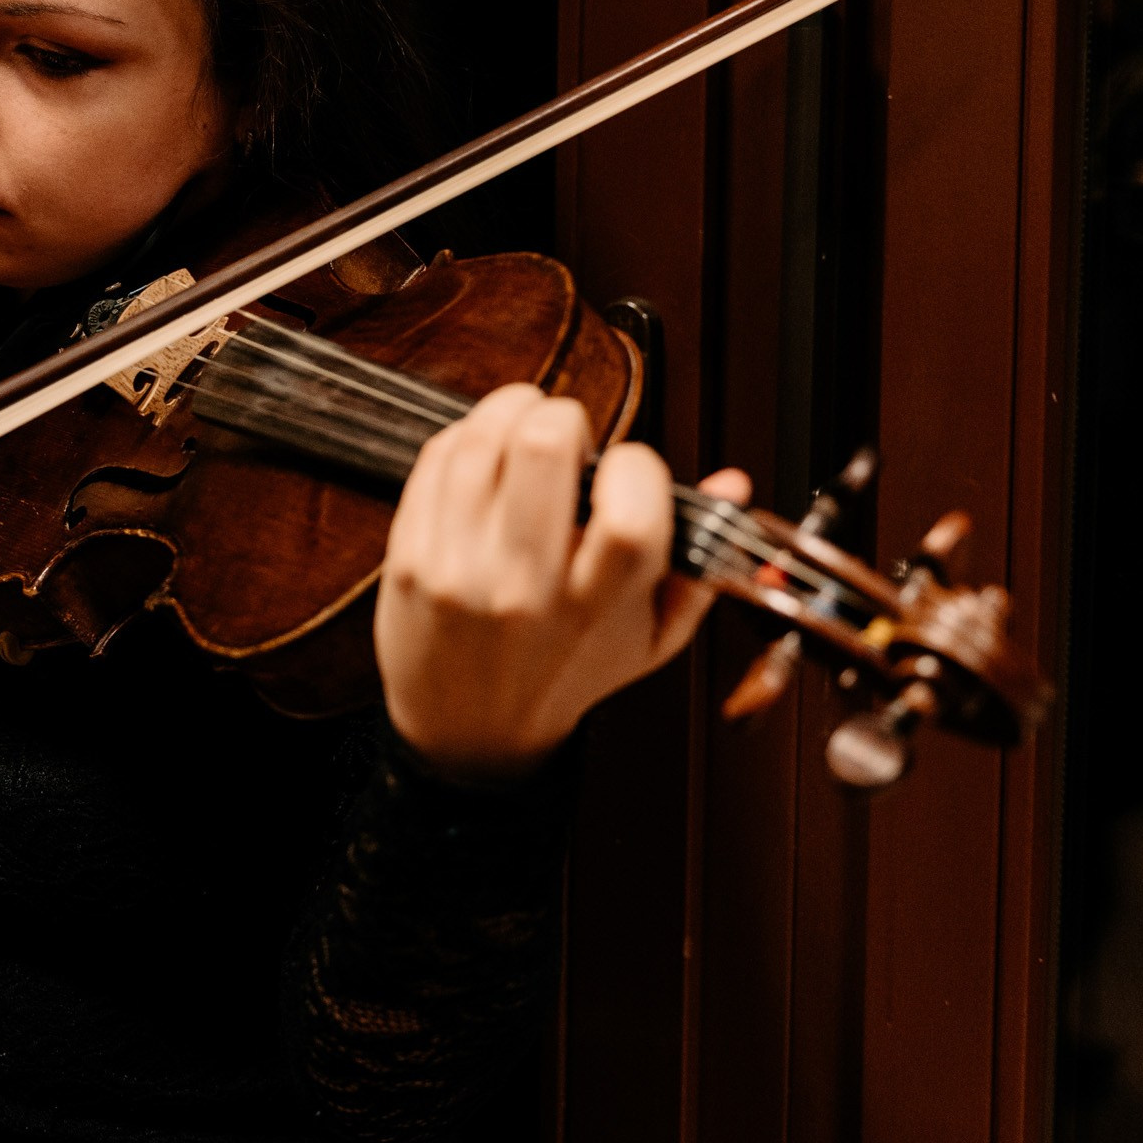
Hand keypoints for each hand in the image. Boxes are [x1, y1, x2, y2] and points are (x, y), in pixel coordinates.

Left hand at [373, 384, 752, 783]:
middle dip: (564, 418)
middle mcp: (524, 587)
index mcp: (596, 607)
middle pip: (543, 445)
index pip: (630, 510)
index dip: (637, 465)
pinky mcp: (411, 556)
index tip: (626, 473)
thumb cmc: (566, 672)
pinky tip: (486, 457)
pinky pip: (436, 460)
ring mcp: (459, 569)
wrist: (469, 728)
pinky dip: (467, 438)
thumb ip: (699, 562)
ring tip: (526, 437)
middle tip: (568, 442)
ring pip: (481, 438)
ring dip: (512, 414)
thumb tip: (732, 482)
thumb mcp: (652, 637)